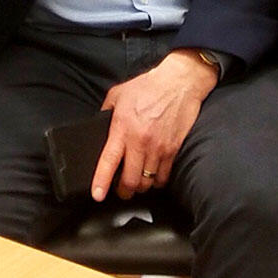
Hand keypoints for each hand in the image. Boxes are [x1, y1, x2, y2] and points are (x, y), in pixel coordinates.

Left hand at [90, 52, 216, 199]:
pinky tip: (153, 176)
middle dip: (123, 192)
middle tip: (120, 191)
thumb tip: (99, 127)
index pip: (109, 160)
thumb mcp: (118, 94)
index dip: (102, 181)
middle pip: (130, 181)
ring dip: (140, 187)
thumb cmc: (149, 86)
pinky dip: (157, 182)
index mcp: (123, 127)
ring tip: (136, 183)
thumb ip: (105, 112)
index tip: (98, 195)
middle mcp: (140, 141)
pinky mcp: (173, 149)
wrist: (179, 82)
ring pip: (147, 182)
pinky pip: (164, 177)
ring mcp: (158, 147)